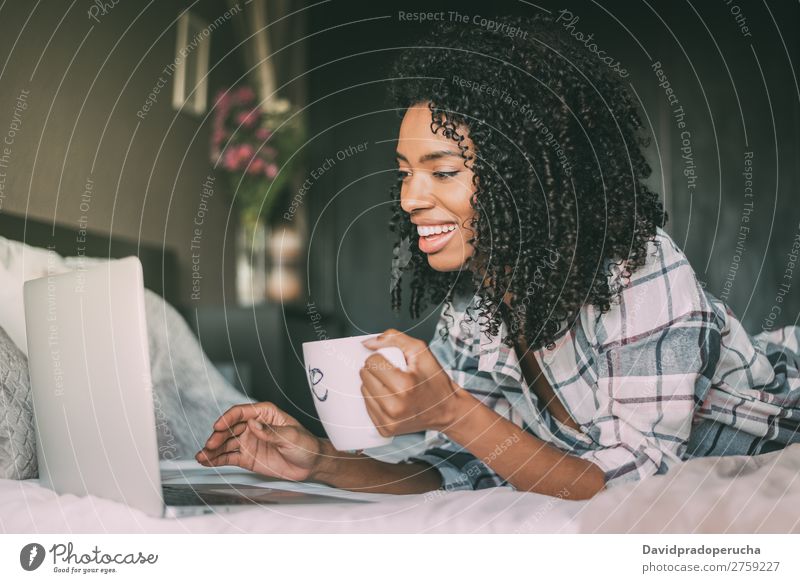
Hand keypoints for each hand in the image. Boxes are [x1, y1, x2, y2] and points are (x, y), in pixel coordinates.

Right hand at [195, 401, 324, 481]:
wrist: (311, 464)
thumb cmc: (305, 444)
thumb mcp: (291, 436)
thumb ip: (271, 432)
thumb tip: (253, 425)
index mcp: (265, 413)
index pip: (241, 412)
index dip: (228, 418)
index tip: (218, 426)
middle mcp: (253, 425)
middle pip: (230, 428)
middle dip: (218, 436)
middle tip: (210, 445)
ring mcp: (248, 441)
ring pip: (226, 443)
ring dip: (213, 449)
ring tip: (202, 456)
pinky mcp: (247, 457)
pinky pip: (228, 457)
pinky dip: (217, 459)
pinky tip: (206, 461)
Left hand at [359, 328, 463, 436]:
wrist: (447, 410)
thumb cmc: (435, 380)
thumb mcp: (420, 351)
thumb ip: (394, 338)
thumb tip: (367, 343)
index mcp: (404, 385)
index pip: (372, 362)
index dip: (381, 358)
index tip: (393, 363)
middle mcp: (394, 406)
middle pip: (365, 376)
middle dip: (376, 370)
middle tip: (393, 374)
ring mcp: (388, 420)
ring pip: (364, 390)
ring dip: (374, 384)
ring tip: (392, 386)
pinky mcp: (384, 429)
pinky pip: (367, 406)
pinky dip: (375, 399)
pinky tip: (390, 398)